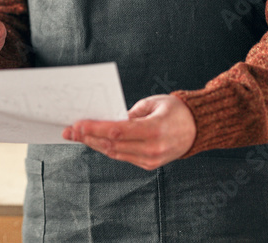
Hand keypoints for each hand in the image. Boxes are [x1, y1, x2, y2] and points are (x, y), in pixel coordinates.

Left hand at [62, 94, 196, 169]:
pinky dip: (107, 149)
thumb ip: (130, 113)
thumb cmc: (175, 110)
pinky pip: (123, 157)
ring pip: (115, 153)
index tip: (78, 124)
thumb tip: (106, 119)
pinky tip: (94, 141)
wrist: (198, 129)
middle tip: (69, 130)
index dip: (95, 128)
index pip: (117, 131)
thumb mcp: (153, 103)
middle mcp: (152, 149)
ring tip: (77, 136)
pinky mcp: (149, 165)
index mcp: (155, 130)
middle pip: (112, 145)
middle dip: (88, 137)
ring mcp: (151, 160)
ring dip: (94, 144)